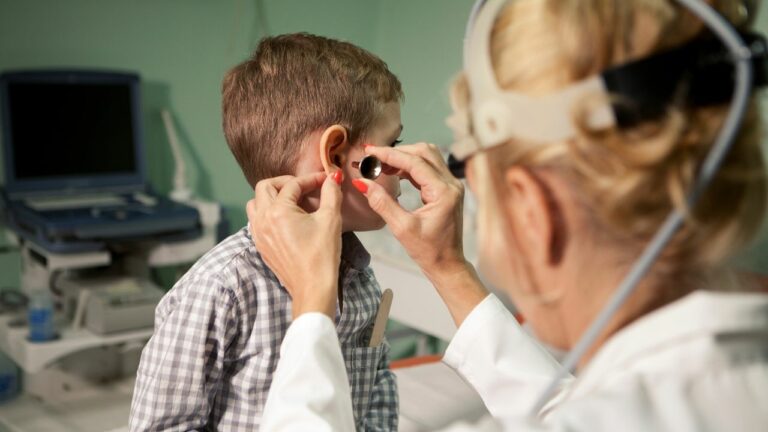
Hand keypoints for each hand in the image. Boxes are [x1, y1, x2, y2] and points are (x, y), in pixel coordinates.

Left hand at [246, 171, 342, 319]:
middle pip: (265, 187)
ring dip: (272, 197)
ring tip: (293, 202)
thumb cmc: (322, 255)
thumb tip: (332, 178)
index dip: (310, 179)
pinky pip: (257, 220)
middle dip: (285, 183)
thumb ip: (331, 194)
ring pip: (256, 203)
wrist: (313, 288)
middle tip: (304, 187)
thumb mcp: (331, 219)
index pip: (292, 185)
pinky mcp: (261, 245)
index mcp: (278, 211)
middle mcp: (262, 220)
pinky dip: (269, 212)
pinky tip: (288, 219)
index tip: (325, 181)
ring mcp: (258, 234)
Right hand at [356, 143, 465, 277]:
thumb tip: (363, 182)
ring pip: (427, 158)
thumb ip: (382, 202)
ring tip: (381, 165)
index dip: (390, 154)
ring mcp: (451, 186)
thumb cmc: (428, 251)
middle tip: (373, 157)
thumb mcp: (401, 228)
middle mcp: (451, 184)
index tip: (370, 151)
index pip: (414, 162)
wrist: (448, 265)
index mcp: (444, 192)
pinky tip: (394, 172)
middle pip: (424, 152)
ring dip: (404, 157)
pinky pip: (428, 169)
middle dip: (397, 152)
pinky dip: (410, 167)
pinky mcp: (447, 190)